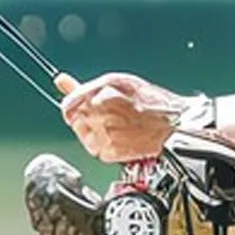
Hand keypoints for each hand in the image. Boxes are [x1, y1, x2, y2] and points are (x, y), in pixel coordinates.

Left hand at [54, 70, 184, 163]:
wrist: (172, 126)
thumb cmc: (150, 101)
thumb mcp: (116, 82)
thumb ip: (85, 86)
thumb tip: (61, 81)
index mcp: (101, 91)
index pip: (68, 105)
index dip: (74, 106)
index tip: (81, 107)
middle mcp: (99, 113)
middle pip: (75, 120)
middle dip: (86, 117)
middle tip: (107, 115)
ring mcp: (103, 134)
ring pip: (84, 135)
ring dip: (93, 131)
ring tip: (115, 126)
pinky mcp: (109, 153)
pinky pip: (95, 149)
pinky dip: (102, 144)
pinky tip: (118, 137)